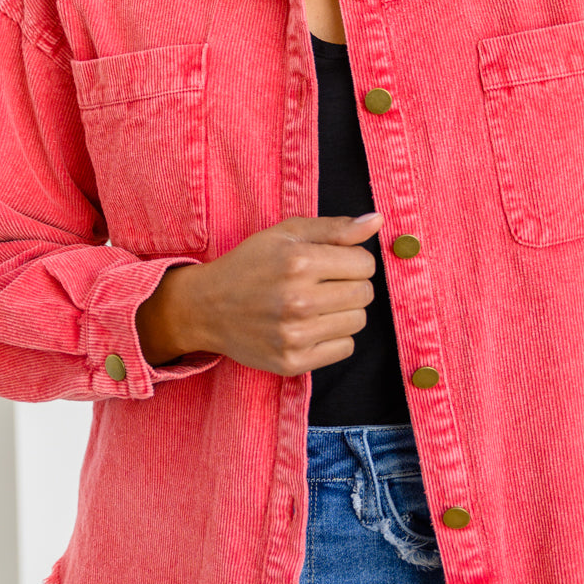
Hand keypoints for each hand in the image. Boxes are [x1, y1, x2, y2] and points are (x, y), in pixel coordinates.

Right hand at [135, 213, 383, 372]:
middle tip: (322, 285)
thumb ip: (335, 227)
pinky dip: (333, 337)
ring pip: (358, 322)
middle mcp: (297, 300)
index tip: (332, 264)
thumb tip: (378, 220)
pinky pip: (344, 348)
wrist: (205, 307)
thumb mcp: (286, 234)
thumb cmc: (250, 265)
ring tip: (314, 305)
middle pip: (364, 294)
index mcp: (298, 262)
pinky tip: (310, 327)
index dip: (353, 261)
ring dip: (343, 312)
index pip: (365, 264)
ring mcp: (294, 335)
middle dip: (350, 285)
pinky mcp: (292, 362)